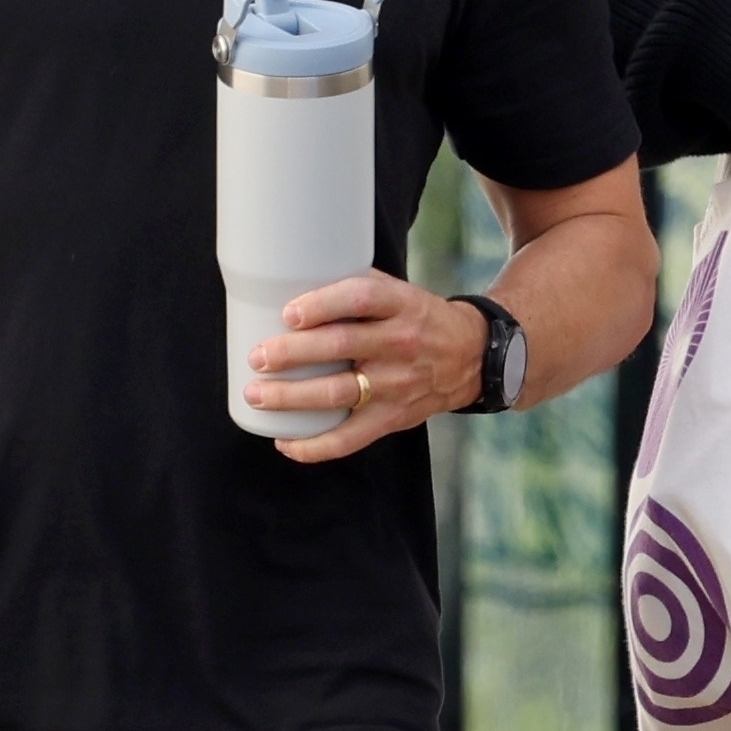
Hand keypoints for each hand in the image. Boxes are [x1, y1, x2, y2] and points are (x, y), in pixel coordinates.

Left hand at [249, 271, 488, 462]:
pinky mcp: (393, 417)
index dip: (322, 304)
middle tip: (258, 357)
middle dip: (293, 353)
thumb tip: (292, 284)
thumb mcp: (401, 293)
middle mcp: (401, 343)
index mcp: (402, 305)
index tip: (289, 312)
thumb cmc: (420, 319)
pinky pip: (350, 439)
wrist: (473, 357)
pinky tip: (285, 443)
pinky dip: (315, 446)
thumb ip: (357, 288)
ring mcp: (398, 384)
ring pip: (339, 394)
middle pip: (342, 346)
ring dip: (292, 397)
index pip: (361, 298)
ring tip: (257, 395)